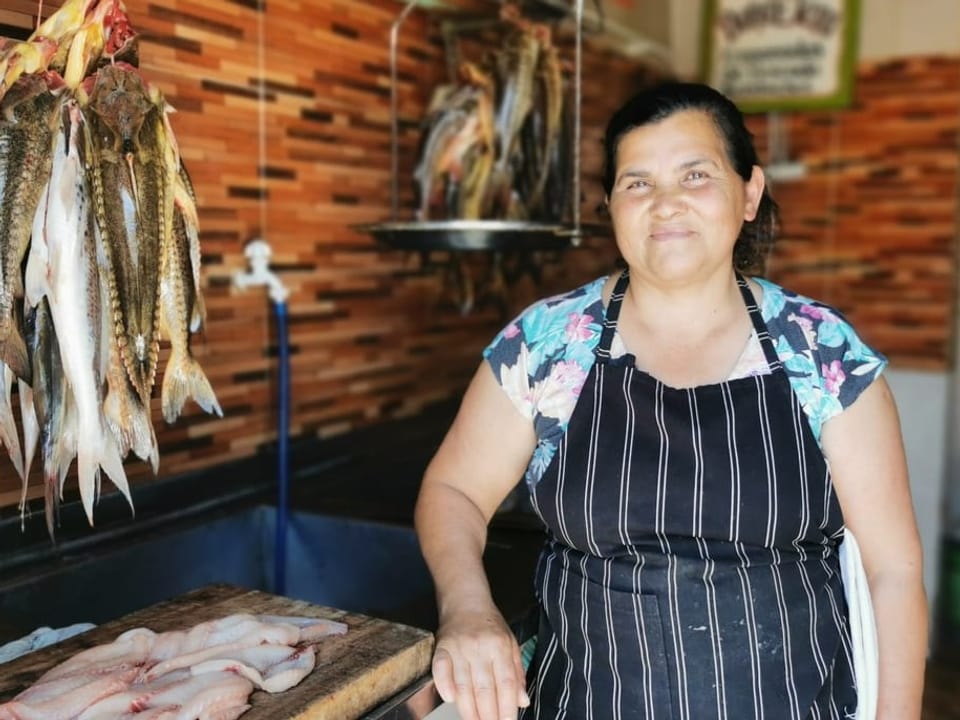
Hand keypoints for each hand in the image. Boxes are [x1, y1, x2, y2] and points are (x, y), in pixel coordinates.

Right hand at [432, 603, 529, 719]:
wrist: (465, 601)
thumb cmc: (489, 625)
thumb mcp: (510, 643)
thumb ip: (517, 673)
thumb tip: (522, 701)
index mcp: (500, 646)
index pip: (506, 684)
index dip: (507, 708)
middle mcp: (480, 647)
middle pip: (485, 689)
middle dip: (489, 716)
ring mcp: (459, 647)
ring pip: (464, 685)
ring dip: (469, 710)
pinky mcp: (442, 647)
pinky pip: (441, 669)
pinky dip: (445, 685)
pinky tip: (451, 699)